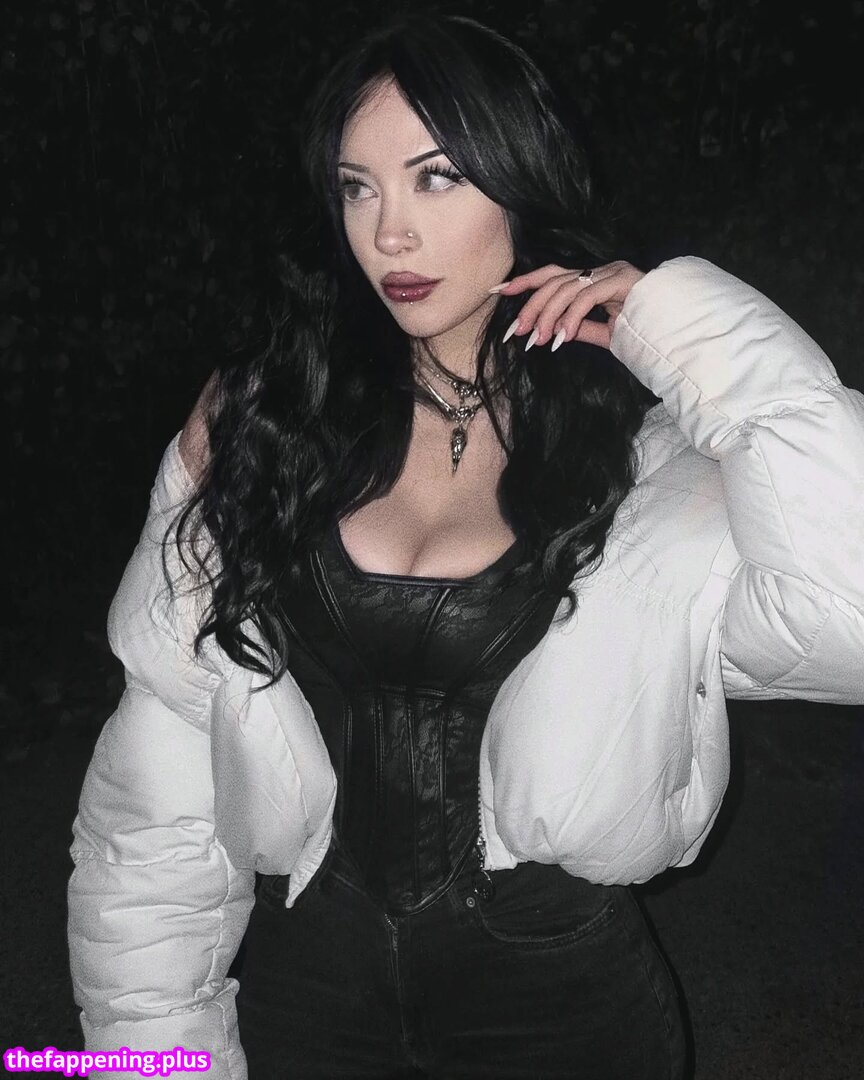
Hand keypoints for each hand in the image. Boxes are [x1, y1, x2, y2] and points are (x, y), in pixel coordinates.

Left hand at [491, 260, 645, 351]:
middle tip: (518, 333)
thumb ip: (580, 330)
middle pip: (553, 281)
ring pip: (566, 288)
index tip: (499, 291)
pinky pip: (587, 297)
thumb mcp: (603, 334)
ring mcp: (611, 272)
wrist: (675, 331)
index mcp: (592, 279)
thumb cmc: (643, 332)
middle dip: (531, 306)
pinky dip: (571, 318)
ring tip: (540, 341)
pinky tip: (562, 338)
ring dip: (549, 317)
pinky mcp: (621, 280)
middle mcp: (599, 271)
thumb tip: (553, 334)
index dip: (524, 282)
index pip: (551, 275)